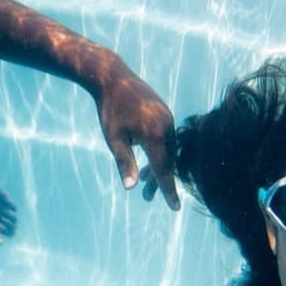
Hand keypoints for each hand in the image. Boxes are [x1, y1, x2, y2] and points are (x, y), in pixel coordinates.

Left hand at [94, 65, 177, 209]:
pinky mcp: (165, 113)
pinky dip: (159, 151)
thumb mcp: (114, 140)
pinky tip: (148, 158)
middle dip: (159, 181)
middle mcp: (167, 126)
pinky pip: (166, 138)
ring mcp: (168, 118)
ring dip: (158, 166)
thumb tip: (130, 188)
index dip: (168, 191)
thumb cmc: (110, 110)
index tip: (175, 208)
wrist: (112, 76)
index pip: (164, 170)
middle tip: (146, 198)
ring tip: (144, 181)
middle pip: (167, 161)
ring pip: (167, 150)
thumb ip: (125, 163)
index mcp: (156, 134)